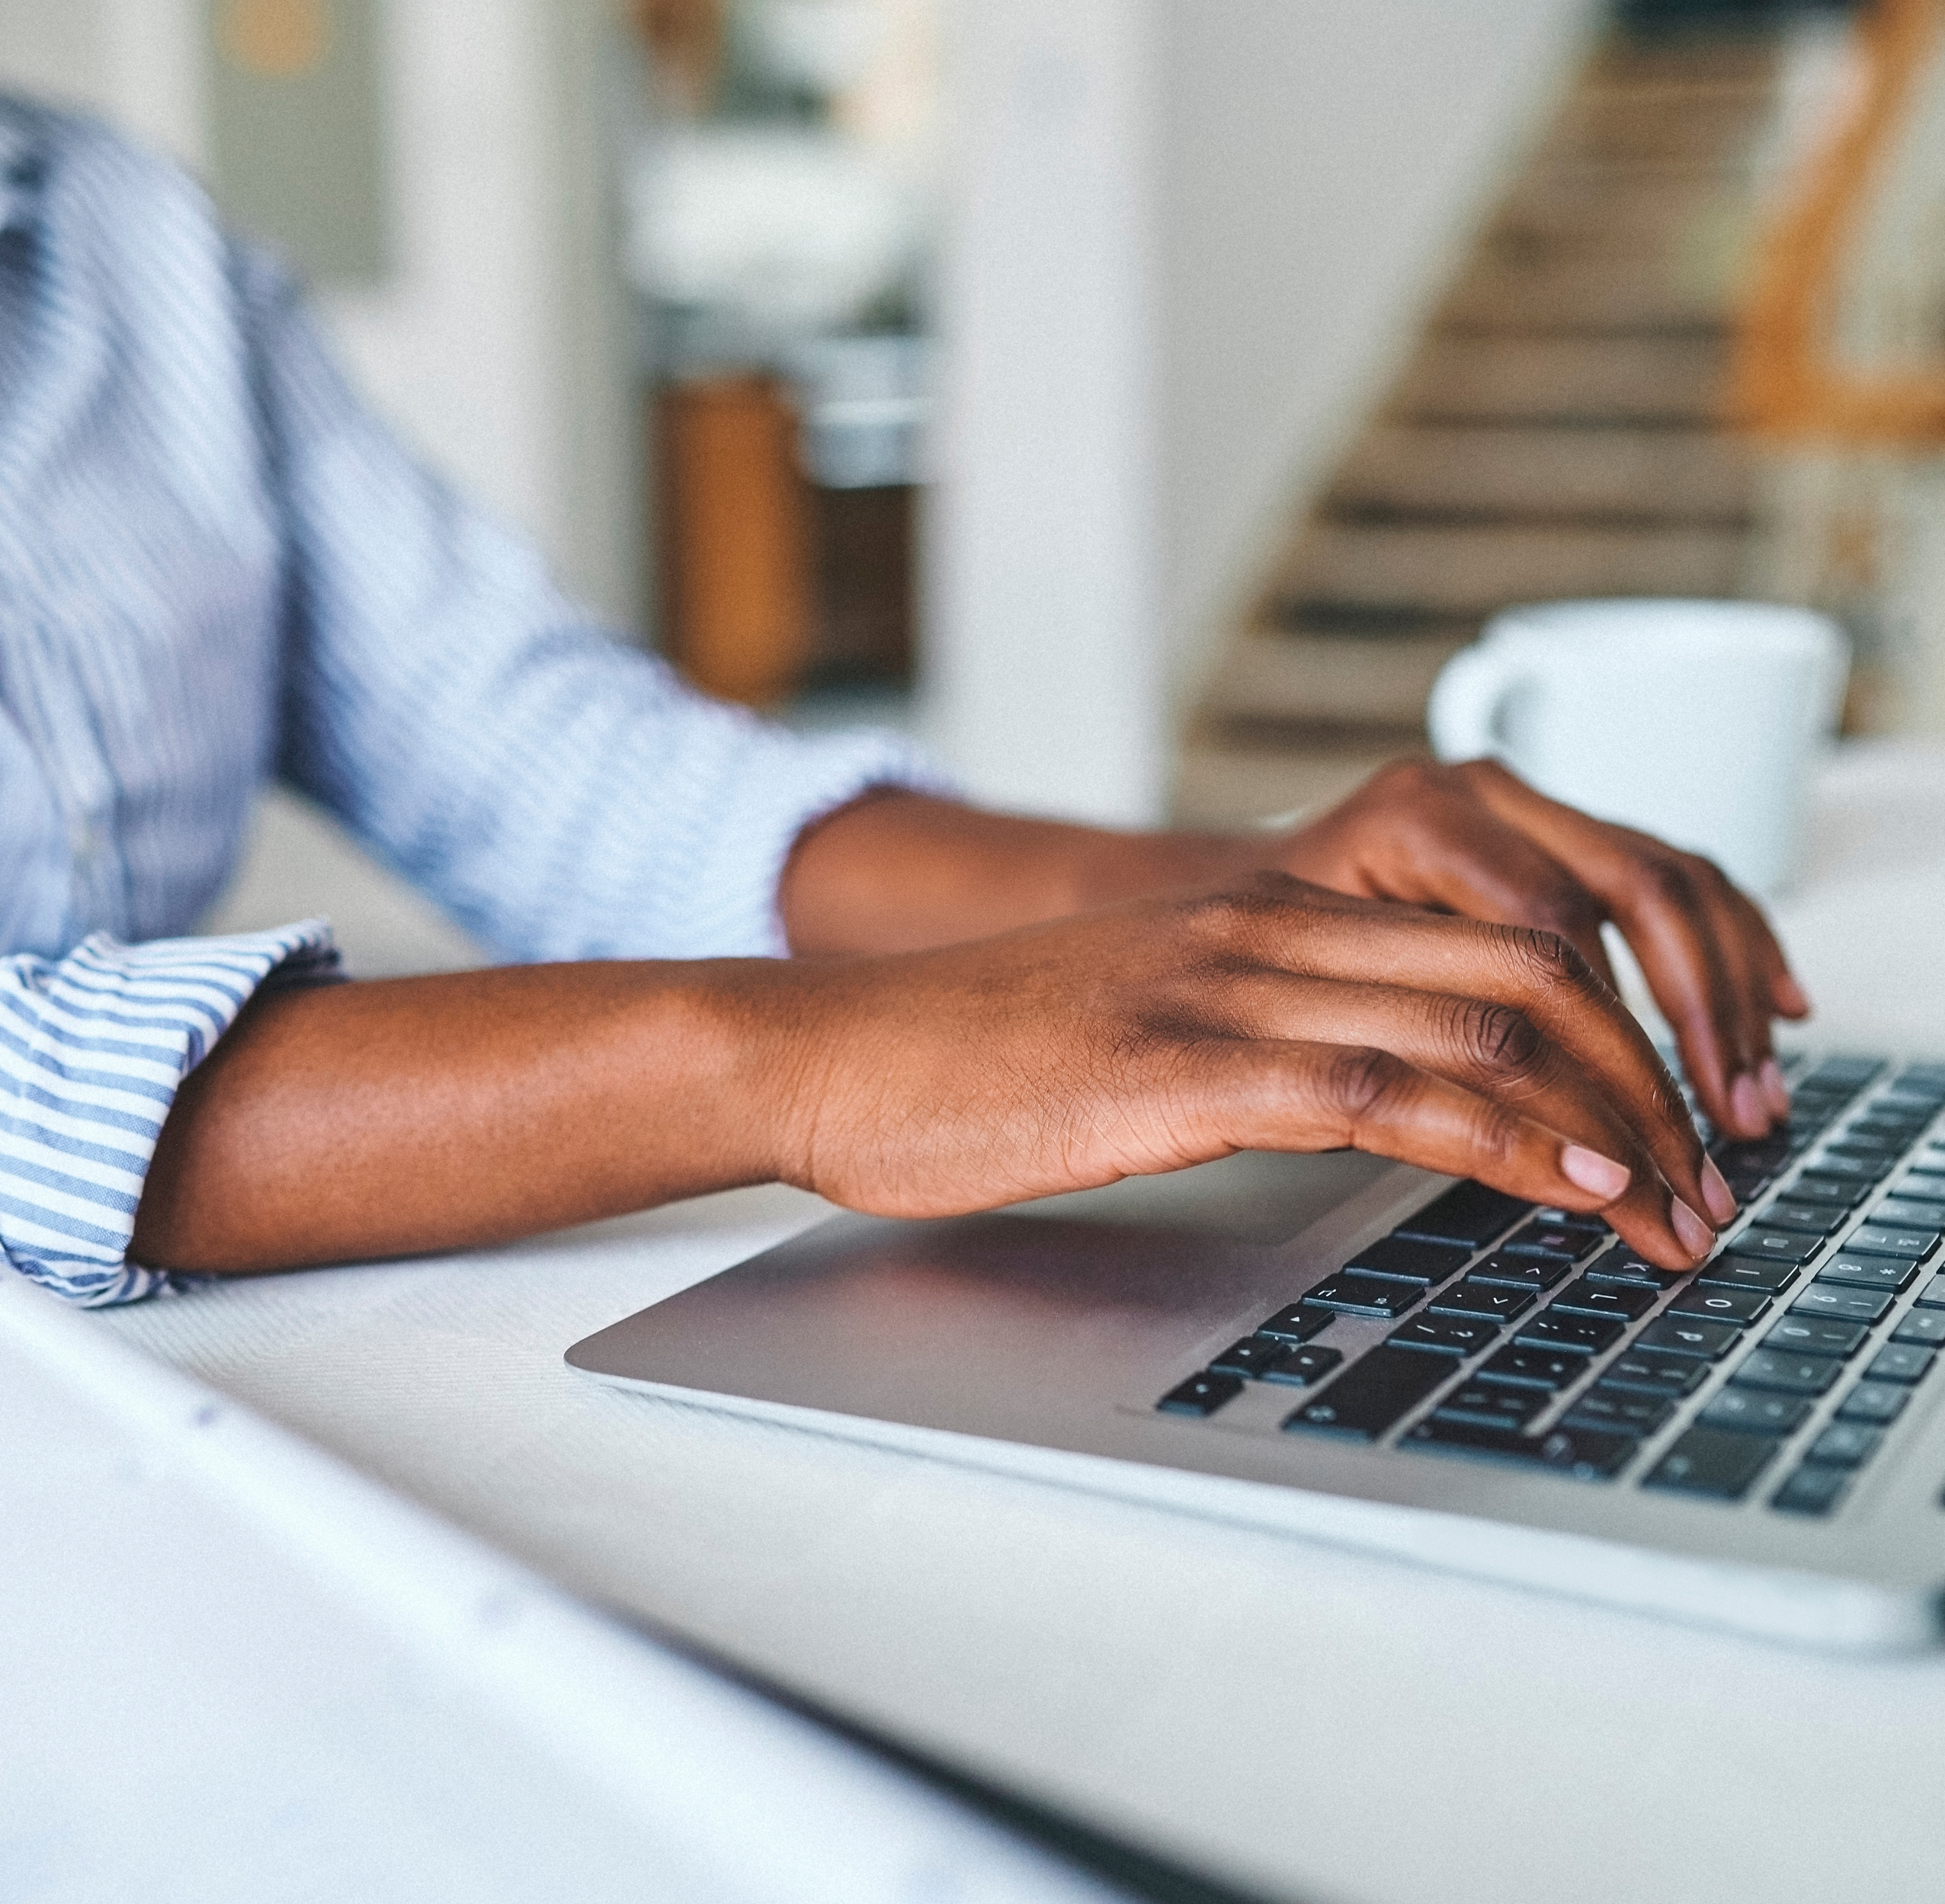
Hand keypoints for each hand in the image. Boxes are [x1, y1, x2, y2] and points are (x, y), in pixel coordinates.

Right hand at [764, 873, 1731, 1268]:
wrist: (833, 1052)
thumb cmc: (968, 1059)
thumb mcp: (1139, 1026)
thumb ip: (1254, 1039)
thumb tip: (1367, 1101)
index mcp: (1258, 917)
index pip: (1491, 942)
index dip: (1609, 1028)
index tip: (1659, 1122)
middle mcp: (1260, 933)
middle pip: (1520, 970)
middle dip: (1641, 1078)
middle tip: (1703, 1175)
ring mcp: (1221, 991)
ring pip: (1475, 1023)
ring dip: (1604, 1118)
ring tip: (1674, 1205)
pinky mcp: (1178, 1068)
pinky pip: (1382, 1089)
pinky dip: (1502, 1136)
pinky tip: (1569, 1184)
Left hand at [1271, 759, 1808, 1141]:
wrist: (1182, 901)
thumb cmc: (1224, 964)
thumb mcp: (1283, 1001)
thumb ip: (1390, 1052)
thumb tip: (1522, 1148)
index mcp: (1411, 821)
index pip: (1542, 942)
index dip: (1596, 1063)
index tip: (1628, 1166)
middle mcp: (1472, 792)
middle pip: (1624, 903)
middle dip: (1686, 1039)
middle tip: (1711, 1157)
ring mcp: (1514, 799)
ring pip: (1664, 881)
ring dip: (1726, 998)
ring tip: (1751, 1107)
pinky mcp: (1542, 825)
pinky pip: (1662, 872)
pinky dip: (1727, 944)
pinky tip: (1774, 1010)